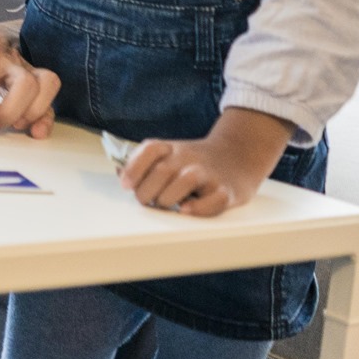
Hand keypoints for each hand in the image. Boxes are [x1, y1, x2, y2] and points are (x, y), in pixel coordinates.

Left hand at [0, 23, 59, 137]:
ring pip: (46, 84)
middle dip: (8, 113)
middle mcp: (10, 58)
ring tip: (12, 125)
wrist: (0, 36)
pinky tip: (35, 132)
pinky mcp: (43, 82)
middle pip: (24, 83)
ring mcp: (30, 67)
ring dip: (32, 112)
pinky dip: (47, 118)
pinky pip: (53, 98)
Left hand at [118, 108, 293, 215]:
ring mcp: (209, 173)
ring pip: (184, 182)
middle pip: (161, 171)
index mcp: (171, 148)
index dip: (134, 168)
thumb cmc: (194, 162)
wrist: (238, 156)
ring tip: (168, 205)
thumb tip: (121, 176)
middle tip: (149, 201)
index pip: (149, 150)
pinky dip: (197, 208)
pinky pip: (212, 201)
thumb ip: (144, 164)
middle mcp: (189, 157)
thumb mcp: (168, 155)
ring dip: (168, 199)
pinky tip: (186, 210)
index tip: (127, 185)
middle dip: (147, 192)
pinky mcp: (226, 191)